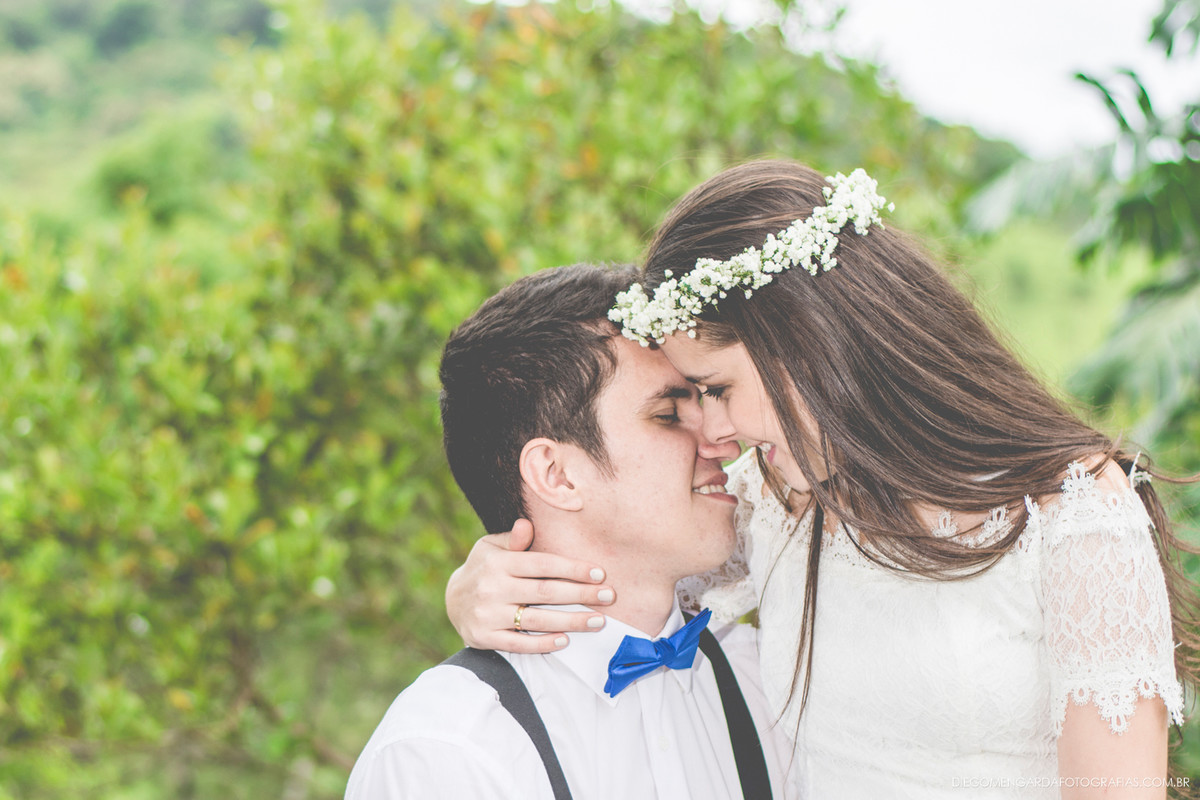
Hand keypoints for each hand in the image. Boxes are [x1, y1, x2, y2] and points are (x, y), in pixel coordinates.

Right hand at [445, 519, 615, 653]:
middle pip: (545, 592)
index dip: (573, 568)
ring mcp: (488, 614)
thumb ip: (514, 540)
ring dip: (571, 622)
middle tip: (609, 597)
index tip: (599, 574)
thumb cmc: (485, 568)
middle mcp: (492, 587)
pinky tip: (565, 640)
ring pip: (537, 620)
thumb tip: (526, 525)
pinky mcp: (484, 637)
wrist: (453, 600)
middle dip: (581, 595)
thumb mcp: (492, 547)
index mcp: (498, 562)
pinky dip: (543, 643)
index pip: (543, 564)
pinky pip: (519, 644)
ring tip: (597, 621)